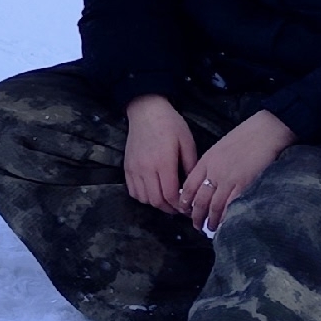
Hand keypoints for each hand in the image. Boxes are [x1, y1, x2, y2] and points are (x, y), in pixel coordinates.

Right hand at [122, 95, 195, 212]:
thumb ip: (190, 166)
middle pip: (156, 200)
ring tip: (167, 200)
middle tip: (180, 208)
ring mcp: (134, 169)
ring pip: (143, 198)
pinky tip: (153, 192)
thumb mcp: (187, 142)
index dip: (180, 206)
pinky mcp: (127, 167)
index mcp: (163, 162)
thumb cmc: (170, 124)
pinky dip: (143, 197)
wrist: (145, 111)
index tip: (188, 207)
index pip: (170, 195)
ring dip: (156, 203)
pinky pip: (133, 191)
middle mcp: (146, 169)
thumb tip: (193, 186)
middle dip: (170, 209)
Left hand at [176, 110, 294, 233]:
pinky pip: (232, 206)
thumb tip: (208, 182)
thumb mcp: (220, 148)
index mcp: (206, 161)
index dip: (185, 201)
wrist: (266, 130)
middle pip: (199, 200)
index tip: (185, 211)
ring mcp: (229, 179)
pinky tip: (227, 224)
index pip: (189, 186)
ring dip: (211, 221)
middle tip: (196, 226)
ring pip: (214, 206)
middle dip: (196, 216)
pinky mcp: (245, 184)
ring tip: (211, 229)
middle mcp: (214, 172)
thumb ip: (212, 164)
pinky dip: (227, 217)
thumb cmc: (246, 137)